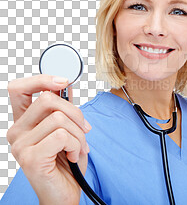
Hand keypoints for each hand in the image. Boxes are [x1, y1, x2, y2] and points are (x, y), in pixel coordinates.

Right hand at [6, 74, 91, 204]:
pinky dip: (76, 144)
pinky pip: (62, 135)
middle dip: (76, 113)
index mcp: (23, 122)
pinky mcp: (30, 158)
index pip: (18, 88)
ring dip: (79, 134)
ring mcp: (20, 145)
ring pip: (59, 118)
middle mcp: (16, 131)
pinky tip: (72, 156)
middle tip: (84, 129)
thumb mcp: (68, 130)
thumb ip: (63, 108)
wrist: (64, 194)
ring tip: (78, 148)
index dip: (41, 79)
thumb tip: (66, 84)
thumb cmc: (65, 163)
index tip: (63, 81)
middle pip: (48, 99)